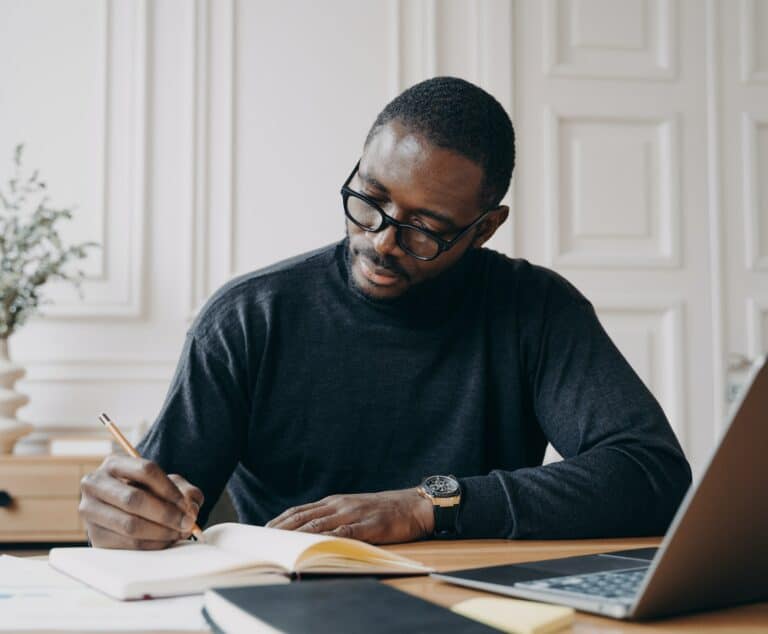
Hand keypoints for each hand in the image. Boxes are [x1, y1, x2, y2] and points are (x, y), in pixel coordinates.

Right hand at [79, 455, 203, 549]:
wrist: (121, 512)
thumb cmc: (146, 493)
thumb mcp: (165, 484)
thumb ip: (184, 491)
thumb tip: (192, 507)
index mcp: (114, 463)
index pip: (145, 470)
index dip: (169, 488)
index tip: (186, 504)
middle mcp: (95, 484)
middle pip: (134, 499)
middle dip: (166, 513)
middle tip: (187, 522)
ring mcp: (90, 511)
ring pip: (130, 524)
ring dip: (161, 532)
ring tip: (179, 532)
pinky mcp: (94, 536)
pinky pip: (127, 544)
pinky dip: (152, 544)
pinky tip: (165, 540)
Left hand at [265, 488, 434, 543]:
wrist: (412, 505)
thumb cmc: (381, 510)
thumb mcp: (353, 508)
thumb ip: (333, 517)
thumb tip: (309, 530)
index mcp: (334, 501)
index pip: (301, 510)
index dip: (281, 520)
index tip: (263, 529)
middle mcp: (340, 505)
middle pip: (304, 517)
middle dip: (282, 528)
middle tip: (264, 539)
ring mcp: (354, 514)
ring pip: (320, 524)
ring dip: (298, 534)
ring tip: (281, 544)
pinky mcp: (368, 525)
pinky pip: (346, 532)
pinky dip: (329, 538)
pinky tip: (317, 545)